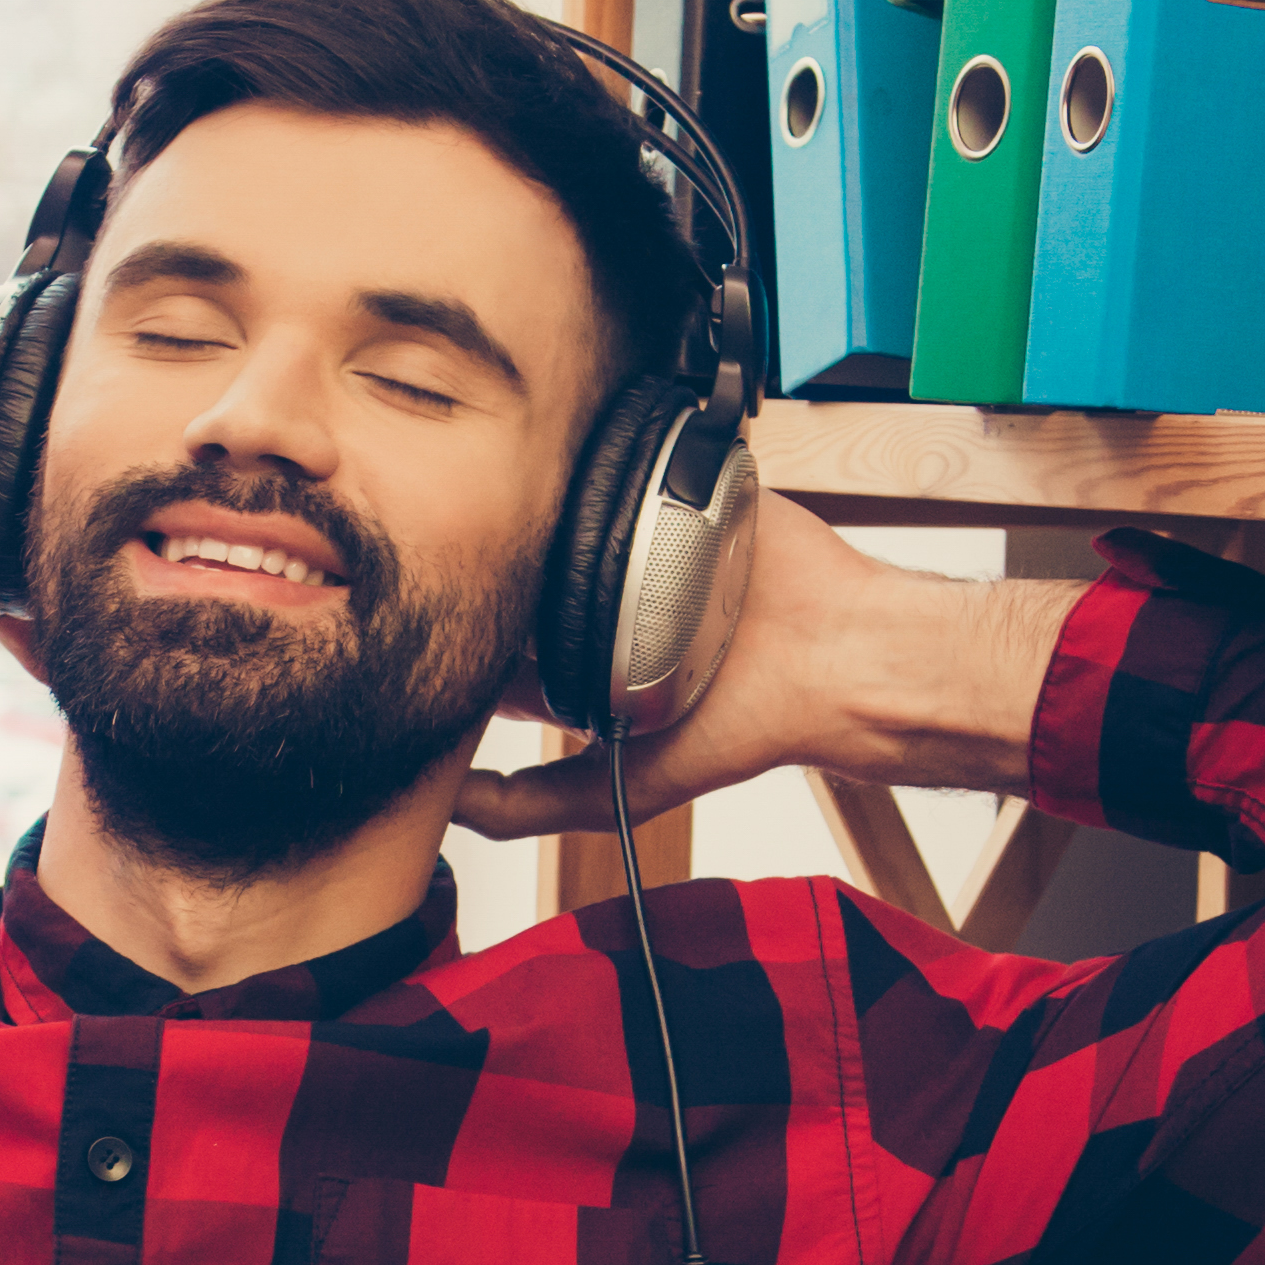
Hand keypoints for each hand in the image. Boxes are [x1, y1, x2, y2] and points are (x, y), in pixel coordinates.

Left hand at [448, 486, 1071, 847]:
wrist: (836, 655)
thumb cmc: (748, 723)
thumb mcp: (629, 785)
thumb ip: (537, 804)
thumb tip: (454, 808)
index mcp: (585, 658)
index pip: (501, 638)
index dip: (464, 627)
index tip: (428, 615)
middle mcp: (606, 598)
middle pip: (523, 571)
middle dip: (492, 565)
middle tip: (456, 549)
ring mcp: (639, 542)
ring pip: (562, 515)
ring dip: (535, 504)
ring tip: (496, 491)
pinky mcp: (673, 492)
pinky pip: (619, 466)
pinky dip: (592, 459)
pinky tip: (559, 456)